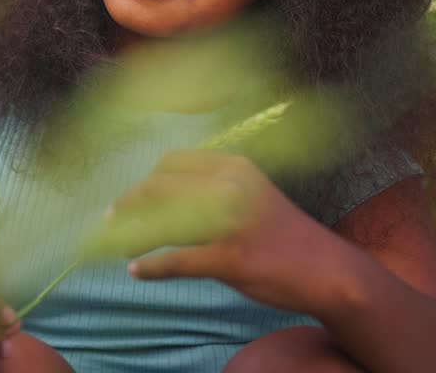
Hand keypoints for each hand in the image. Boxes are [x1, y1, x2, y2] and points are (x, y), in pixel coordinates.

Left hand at [88, 149, 342, 312]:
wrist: (326, 269)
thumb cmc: (282, 234)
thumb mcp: (250, 195)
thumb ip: (213, 189)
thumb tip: (161, 196)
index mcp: (233, 167)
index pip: (171, 163)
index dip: (144, 180)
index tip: (128, 198)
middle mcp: (229, 188)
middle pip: (158, 187)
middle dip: (127, 204)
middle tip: (109, 221)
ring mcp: (229, 223)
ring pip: (161, 224)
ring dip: (132, 236)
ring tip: (120, 248)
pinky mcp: (230, 257)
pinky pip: (176, 260)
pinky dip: (151, 266)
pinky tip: (138, 271)